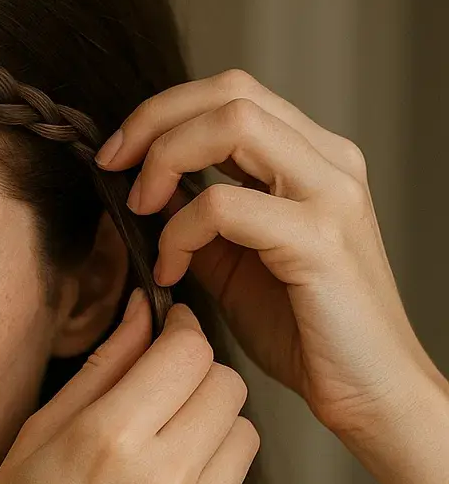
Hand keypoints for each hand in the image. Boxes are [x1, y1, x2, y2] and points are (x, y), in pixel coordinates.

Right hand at [0, 293, 258, 483]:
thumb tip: (145, 311)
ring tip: (166, 449)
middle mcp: (160, 478)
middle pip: (228, 387)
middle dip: (199, 378)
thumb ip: (101, 369)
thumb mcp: (35, 439)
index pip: (190, 352)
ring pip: (245, 436)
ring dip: (213, 429)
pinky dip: (211, 482)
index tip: (165, 340)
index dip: (181, 335)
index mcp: (108, 438)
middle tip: (163, 396)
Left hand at [95, 68, 441, 442]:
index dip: (165, 111)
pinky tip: (170, 269)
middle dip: (155, 120)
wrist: (368, 391)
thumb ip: (198, 221)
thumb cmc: (307, 333)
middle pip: (230, 91)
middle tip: (115, 168)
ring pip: (232, 124)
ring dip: (166, 160)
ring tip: (141, 213)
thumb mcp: (236, 264)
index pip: (233, 92)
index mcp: (315, 158)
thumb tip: (147, 190)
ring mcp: (330, 194)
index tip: (119, 154)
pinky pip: (225, 205)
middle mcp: (331, 162)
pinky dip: (181, 230)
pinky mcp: (319, 239)